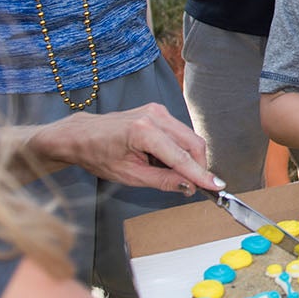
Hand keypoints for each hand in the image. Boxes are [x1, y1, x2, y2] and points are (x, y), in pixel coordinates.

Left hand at [26, 103, 219, 193]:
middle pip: (193, 143)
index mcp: (144, 132)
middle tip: (196, 186)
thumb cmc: (98, 155)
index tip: (217, 186)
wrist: (81, 135)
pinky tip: (164, 160)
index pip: (181, 157)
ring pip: (188, 137)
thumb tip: (188, 186)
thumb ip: (162, 180)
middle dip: (198, 166)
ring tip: (171, 173)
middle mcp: (154, 116)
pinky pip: (179, 132)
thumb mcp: (129, 176)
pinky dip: (179, 149)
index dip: (201, 174)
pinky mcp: (158, 111)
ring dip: (188, 158)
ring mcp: (157, 111)